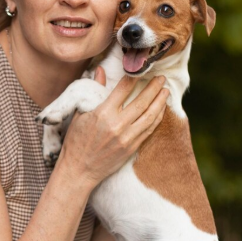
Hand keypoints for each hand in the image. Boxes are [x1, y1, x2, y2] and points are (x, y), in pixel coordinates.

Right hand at [58, 67, 168, 187]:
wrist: (79, 170)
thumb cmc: (76, 141)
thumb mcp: (80, 114)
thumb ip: (93, 91)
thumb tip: (100, 70)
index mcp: (103, 114)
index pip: (123, 90)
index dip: (133, 78)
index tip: (140, 71)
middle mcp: (117, 125)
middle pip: (141, 102)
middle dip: (153, 88)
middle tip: (161, 78)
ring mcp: (127, 138)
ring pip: (150, 116)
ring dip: (160, 102)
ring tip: (165, 91)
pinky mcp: (132, 148)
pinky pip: (149, 130)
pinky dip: (157, 118)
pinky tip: (161, 110)